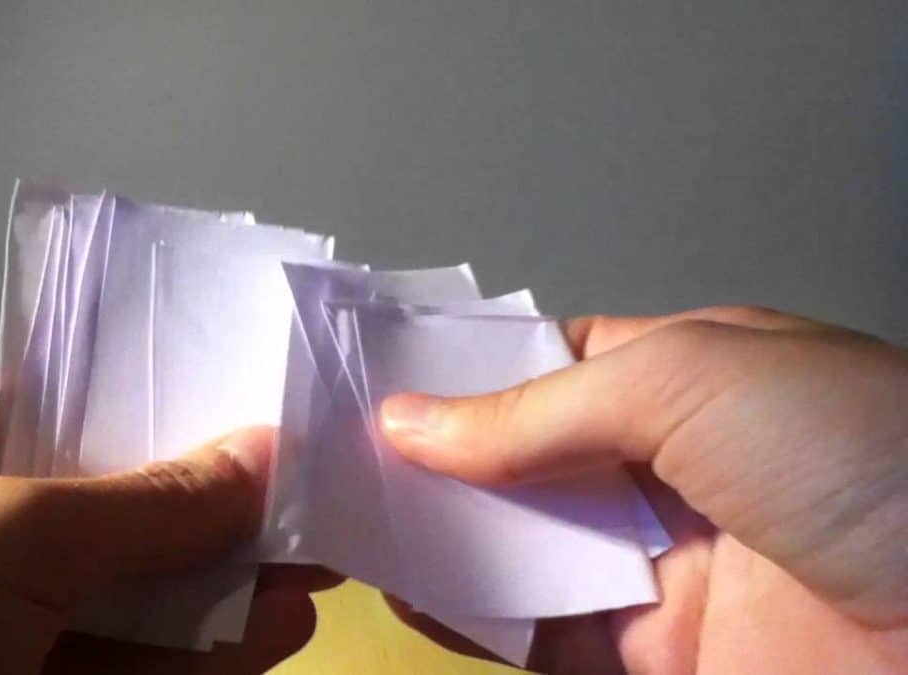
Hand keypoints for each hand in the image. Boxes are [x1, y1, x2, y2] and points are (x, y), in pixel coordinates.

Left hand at [0, 375, 335, 673]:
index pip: (52, 411)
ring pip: (119, 604)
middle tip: (307, 504)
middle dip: (207, 514)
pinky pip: (116, 672)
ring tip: (312, 573)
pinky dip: (191, 659)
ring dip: (216, 593)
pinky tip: (264, 636)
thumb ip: (141, 502)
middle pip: (101, 513)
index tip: (250, 412)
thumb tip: (259, 454)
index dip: (154, 411)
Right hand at [378, 306, 907, 673]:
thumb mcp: (691, 381)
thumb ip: (539, 410)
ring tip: (349, 515)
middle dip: (440, 457)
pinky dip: (474, 618)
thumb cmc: (848, 455)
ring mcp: (664, 571)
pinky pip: (545, 634)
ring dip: (443, 535)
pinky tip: (410, 590)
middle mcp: (673, 472)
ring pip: (525, 549)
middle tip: (338, 449)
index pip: (553, 368)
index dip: (467, 372)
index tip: (376, 375)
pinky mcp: (659, 660)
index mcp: (694, 379)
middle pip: (526, 463)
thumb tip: (409, 422)